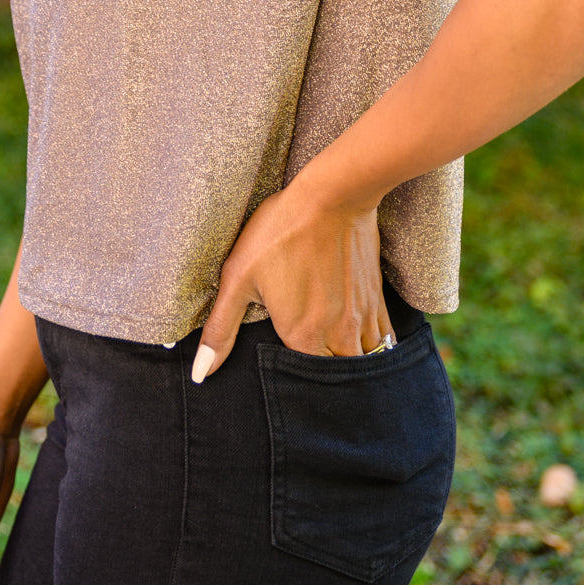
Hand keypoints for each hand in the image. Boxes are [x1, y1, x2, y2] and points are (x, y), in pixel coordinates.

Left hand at [192, 181, 392, 379]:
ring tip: (337, 366)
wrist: (333, 196)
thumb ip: (220, 329)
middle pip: (337, 379)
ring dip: (351, 369)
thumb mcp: (238, 276)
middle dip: (324, 387)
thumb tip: (200, 373)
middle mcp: (339, 335)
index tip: (284, 383)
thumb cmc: (281, 232)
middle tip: (309, 382)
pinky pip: (384, 339)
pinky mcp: (377, 297)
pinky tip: (364, 343)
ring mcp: (363, 317)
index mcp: (303, 336)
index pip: (303, 385)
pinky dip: (375, 349)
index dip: (293, 389)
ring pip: (364, 362)